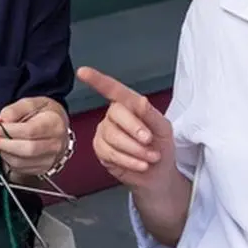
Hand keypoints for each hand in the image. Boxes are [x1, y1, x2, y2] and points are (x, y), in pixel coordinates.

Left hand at [0, 97, 68, 175]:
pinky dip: (9, 160)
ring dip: (4, 153)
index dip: (7, 130)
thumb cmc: (45, 114)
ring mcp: (51, 159)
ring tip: (0, 142)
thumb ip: (14, 110)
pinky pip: (20, 169)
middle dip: (4, 144)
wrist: (59, 127)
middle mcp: (56, 144)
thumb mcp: (31, 103)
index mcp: (55, 123)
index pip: (30, 130)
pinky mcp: (43, 169)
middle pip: (27, 149)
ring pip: (21, 162)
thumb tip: (1, 122)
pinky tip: (8, 150)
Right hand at [76, 66, 174, 189]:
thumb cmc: (161, 147)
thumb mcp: (163, 128)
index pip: (113, 90)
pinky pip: (110, 153)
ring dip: (136, 149)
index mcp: (129, 105)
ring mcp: (105, 133)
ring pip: (113, 136)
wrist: (158, 174)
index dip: (97, 80)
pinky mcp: (101, 150)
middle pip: (116, 113)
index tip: (83, 72)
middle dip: (135, 128)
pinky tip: (140, 164)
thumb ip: (151, 114)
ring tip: (150, 157)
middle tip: (149, 140)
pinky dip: (129, 160)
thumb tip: (140, 100)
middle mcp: (114, 116)